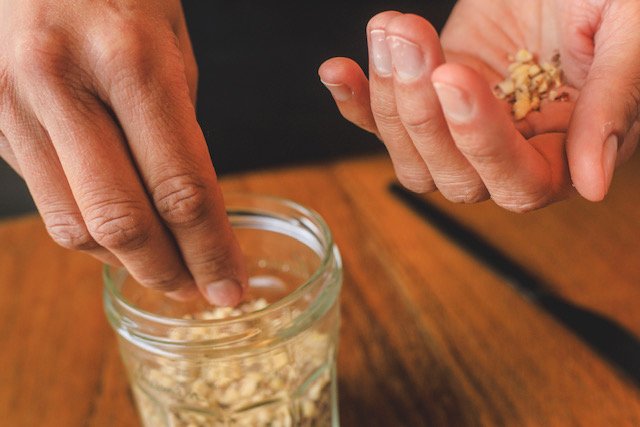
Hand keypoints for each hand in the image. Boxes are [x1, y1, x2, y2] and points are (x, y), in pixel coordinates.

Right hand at [0, 0, 245, 304]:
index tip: (231, 287)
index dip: (211, 251)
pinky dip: (88, 229)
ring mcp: (13, 101)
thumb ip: (178, 134)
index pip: (182, 189)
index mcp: (132, 61)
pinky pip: (44, 200)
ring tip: (161, 267)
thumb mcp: (171, 50)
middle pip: (124, 221)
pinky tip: (117, 230)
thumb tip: (185, 213)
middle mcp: (64, 84)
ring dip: (125, 261)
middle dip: (167, 272)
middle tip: (198, 293)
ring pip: (75, 224)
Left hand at [319, 0, 639, 210]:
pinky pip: (381, 121)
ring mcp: (461, 129)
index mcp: (564, 154)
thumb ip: (615, 105)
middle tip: (411, 38)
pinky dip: (355, 100)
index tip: (456, 77)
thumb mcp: (629, 37)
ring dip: (388, 96)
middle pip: (451, 176)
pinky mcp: (428, 101)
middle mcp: (508, 153)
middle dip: (421, 112)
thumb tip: (592, 186)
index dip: (480, 139)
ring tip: (392, 29)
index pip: (517, 181)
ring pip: (410, 155)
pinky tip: (337, 70)